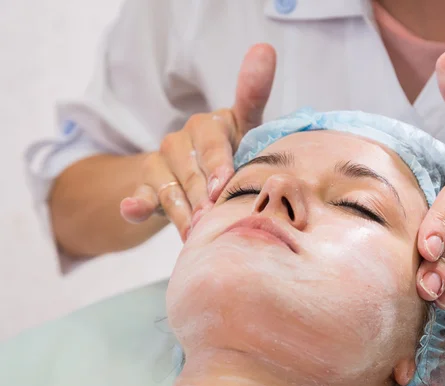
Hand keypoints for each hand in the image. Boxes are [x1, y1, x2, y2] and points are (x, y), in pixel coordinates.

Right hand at [119, 43, 275, 239]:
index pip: (212, 140)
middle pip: (191, 169)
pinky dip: (136, 203)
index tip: (222, 184)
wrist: (204, 176)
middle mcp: (182, 139)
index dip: (218, 162)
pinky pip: (142, 194)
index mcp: (209, 124)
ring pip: (170, 187)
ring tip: (197, 231)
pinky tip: (132, 209)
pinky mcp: (148, 185)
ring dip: (183, 210)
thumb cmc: (235, 151)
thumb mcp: (248, 128)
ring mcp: (161, 162)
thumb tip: (263, 47)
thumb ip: (253, 94)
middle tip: (215, 217)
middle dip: (203, 195)